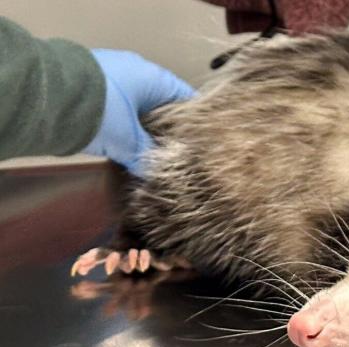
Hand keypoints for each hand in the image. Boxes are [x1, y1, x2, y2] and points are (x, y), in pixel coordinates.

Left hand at [83, 49, 194, 175]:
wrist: (46, 98)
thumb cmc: (101, 113)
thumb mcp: (128, 140)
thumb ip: (146, 155)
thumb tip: (156, 172)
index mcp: (153, 77)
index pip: (185, 98)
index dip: (194, 122)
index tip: (200, 142)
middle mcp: (135, 72)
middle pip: (160, 104)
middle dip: (166, 129)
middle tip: (175, 154)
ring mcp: (111, 77)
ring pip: (137, 107)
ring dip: (142, 128)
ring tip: (150, 154)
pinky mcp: (91, 87)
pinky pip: (116, 108)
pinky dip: (122, 124)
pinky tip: (124, 144)